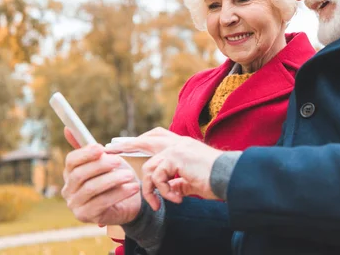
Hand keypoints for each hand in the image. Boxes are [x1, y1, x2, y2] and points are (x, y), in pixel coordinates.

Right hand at [62, 144, 141, 225]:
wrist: (128, 202)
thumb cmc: (114, 178)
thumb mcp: (105, 161)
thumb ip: (89, 148)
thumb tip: (68, 128)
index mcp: (70, 173)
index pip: (71, 160)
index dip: (85, 153)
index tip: (101, 148)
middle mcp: (68, 189)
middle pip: (80, 174)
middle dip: (100, 166)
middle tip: (119, 161)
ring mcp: (75, 204)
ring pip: (91, 189)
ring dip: (112, 180)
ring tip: (129, 175)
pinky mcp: (86, 216)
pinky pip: (102, 203)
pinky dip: (119, 193)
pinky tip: (133, 188)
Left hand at [105, 127, 222, 208]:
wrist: (229, 177)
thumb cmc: (216, 180)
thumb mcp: (192, 181)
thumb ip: (179, 181)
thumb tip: (171, 188)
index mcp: (184, 146)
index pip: (159, 137)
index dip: (143, 140)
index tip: (126, 144)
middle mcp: (179, 143)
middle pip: (148, 139)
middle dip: (128, 144)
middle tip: (111, 150)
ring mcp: (177, 148)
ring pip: (149, 167)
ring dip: (150, 189)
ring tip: (158, 203)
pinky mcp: (175, 157)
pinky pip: (157, 177)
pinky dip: (163, 192)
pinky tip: (176, 199)